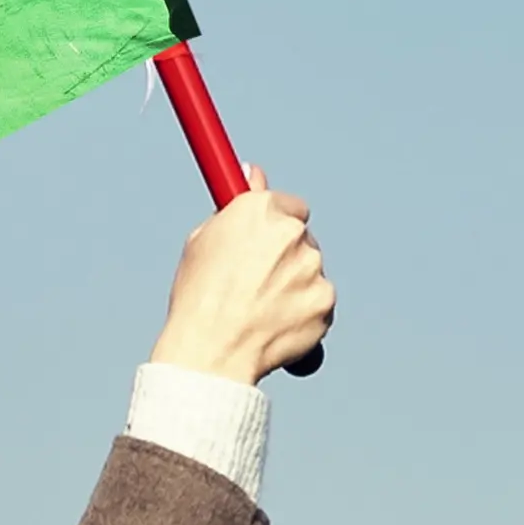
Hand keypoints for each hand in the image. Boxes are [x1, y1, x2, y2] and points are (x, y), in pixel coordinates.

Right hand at [153, 181, 335, 382]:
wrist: (211, 352)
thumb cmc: (198, 298)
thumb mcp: (203, 241)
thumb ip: (235, 207)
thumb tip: (254, 172)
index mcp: (259, 210)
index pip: (289, 205)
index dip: (277, 225)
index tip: (267, 240)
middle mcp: (291, 232)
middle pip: (303, 238)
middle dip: (286, 258)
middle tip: (257, 285)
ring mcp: (312, 267)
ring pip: (311, 271)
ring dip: (294, 286)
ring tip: (258, 312)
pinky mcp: (325, 301)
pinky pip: (319, 303)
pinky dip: (304, 314)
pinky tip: (274, 327)